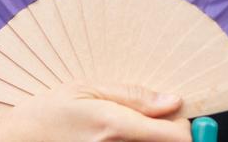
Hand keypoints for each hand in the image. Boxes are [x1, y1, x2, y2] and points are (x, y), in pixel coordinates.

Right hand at [0, 82, 190, 141]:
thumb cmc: (44, 115)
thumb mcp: (85, 90)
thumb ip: (131, 96)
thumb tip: (173, 102)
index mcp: (114, 126)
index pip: (178, 137)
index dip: (183, 126)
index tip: (175, 115)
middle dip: (166, 134)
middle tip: (148, 122)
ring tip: (121, 131)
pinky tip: (112, 140)